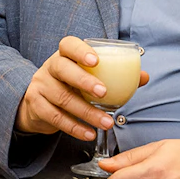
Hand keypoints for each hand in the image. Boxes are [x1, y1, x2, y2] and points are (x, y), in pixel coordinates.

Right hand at [16, 36, 150, 141]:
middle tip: (104, 92)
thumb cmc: (71, 85)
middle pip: (63, 69)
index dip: (80, 50)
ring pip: (62, 98)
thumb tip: (143, 77)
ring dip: (87, 112)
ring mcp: (40, 87)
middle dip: (84, 81)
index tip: (95, 60)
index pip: (68, 45)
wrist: (39, 104)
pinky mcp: (36, 107)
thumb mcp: (88, 77)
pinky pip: (56, 118)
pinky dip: (74, 128)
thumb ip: (115, 75)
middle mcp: (50, 68)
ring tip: (106, 122)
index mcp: (64, 55)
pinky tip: (89, 133)